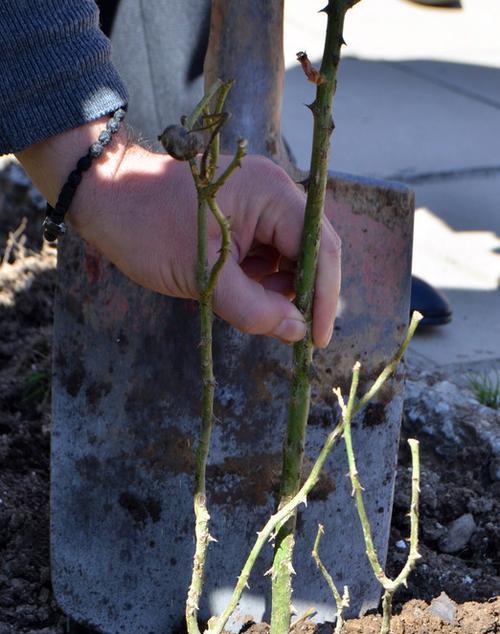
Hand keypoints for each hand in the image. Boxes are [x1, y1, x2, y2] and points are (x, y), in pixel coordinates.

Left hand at [17, 121, 340, 346]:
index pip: (320, 247)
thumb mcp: (203, 277)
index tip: (318, 338)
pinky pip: (271, 250)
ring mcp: (262, 201)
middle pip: (314, 249)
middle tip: (294, 332)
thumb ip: (254, 309)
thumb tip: (297, 332)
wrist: (105, 197)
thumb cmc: (147, 229)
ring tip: (254, 308)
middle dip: (306, 293)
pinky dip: (264, 277)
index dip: (325, 297)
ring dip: (283, 287)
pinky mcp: (247, 214)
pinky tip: (242, 291)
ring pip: (294, 254)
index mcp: (270, 193)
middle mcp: (275, 191)